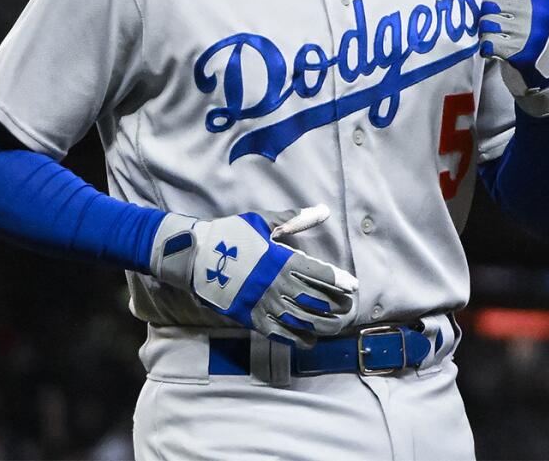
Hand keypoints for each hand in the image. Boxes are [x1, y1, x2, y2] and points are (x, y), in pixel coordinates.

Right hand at [150, 204, 357, 347]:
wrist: (195, 256)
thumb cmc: (230, 235)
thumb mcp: (261, 221)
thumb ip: (294, 219)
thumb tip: (324, 209)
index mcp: (281, 259)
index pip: (320, 274)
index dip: (340, 281)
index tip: (353, 286)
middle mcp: (277, 284)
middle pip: (318, 301)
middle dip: (338, 306)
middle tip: (348, 308)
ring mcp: (265, 304)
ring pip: (304, 321)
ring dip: (325, 325)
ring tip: (336, 326)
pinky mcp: (252, 318)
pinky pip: (282, 334)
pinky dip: (300, 339)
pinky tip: (310, 339)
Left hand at [479, 0, 548, 116]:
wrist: (546, 73)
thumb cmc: (531, 34)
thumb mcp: (527, 6)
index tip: (505, 10)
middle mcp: (538, 12)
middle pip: (489, 4)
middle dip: (489, 17)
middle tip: (502, 29)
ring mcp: (530, 33)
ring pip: (486, 24)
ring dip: (487, 34)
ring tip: (502, 40)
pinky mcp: (519, 53)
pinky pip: (486, 44)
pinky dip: (487, 49)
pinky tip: (499, 52)